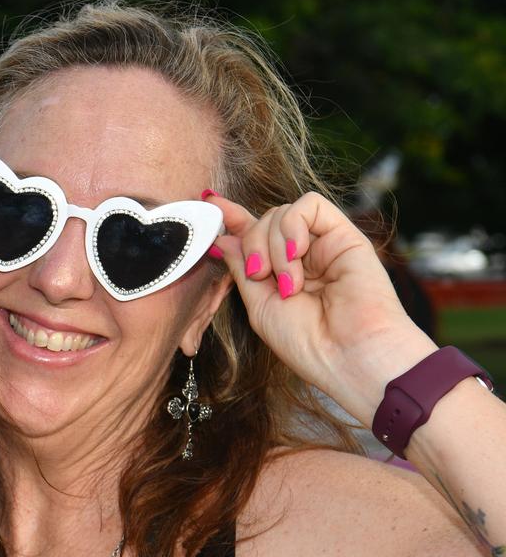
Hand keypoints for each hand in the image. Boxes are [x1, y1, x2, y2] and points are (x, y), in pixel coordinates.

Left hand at [204, 190, 436, 423]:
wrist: (350, 356)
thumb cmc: (307, 341)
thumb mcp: (259, 305)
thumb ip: (241, 267)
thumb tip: (222, 237)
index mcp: (280, 272)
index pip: (252, 233)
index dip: (230, 216)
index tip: (207, 200)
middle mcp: (302, 256)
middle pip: (262, 221)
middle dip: (251, 244)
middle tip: (261, 276)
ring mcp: (323, 244)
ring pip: (281, 213)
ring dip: (272, 246)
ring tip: (288, 282)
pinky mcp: (345, 234)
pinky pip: (310, 206)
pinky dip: (293, 226)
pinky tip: (297, 254)